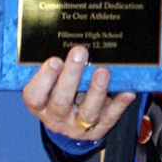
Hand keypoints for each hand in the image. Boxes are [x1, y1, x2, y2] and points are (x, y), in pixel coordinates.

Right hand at [22, 44, 136, 142]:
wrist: (69, 121)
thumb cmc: (55, 91)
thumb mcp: (47, 81)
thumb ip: (50, 64)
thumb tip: (60, 32)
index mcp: (40, 104)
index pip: (35, 96)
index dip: (44, 79)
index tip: (55, 60)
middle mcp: (56, 117)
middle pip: (61, 101)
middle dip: (71, 76)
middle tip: (80, 52)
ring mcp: (77, 126)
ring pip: (87, 111)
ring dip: (96, 90)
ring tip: (103, 71)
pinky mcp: (97, 129)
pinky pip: (110, 117)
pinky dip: (119, 104)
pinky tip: (127, 92)